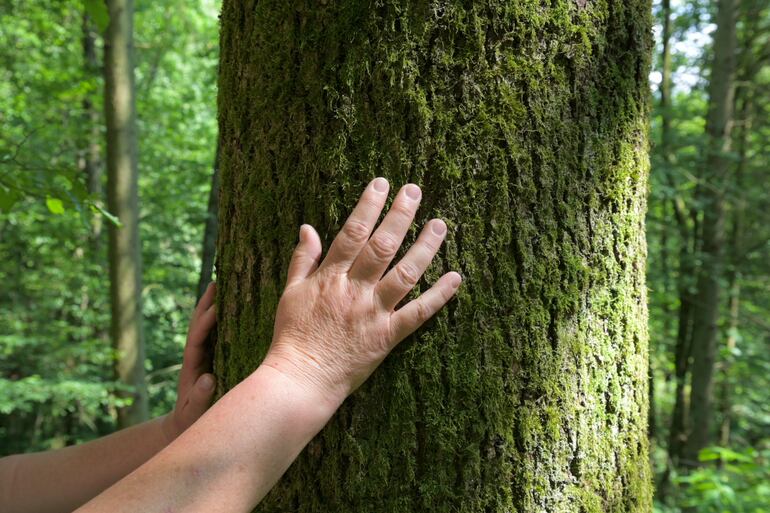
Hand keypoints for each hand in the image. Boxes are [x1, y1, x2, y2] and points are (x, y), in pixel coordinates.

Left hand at [162, 283, 216, 441]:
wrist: (182, 427)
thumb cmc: (190, 421)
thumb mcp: (194, 413)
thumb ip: (200, 397)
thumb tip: (207, 378)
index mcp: (191, 366)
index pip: (197, 339)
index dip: (205, 323)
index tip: (217, 307)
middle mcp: (194, 357)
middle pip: (197, 325)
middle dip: (205, 304)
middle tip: (216, 283)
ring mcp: (201, 357)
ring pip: (205, 327)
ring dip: (210, 306)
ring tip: (220, 286)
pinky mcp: (209, 360)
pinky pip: (214, 335)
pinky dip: (219, 319)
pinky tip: (229, 308)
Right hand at [262, 178, 461, 406]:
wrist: (301, 380)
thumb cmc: (292, 336)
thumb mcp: (290, 293)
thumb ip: (303, 259)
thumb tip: (308, 227)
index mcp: (330, 277)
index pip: (352, 233)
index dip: (368, 206)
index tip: (381, 184)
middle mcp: (354, 291)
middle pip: (382, 246)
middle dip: (400, 215)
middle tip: (415, 190)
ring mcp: (373, 313)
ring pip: (405, 274)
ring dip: (425, 247)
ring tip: (439, 224)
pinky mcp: (387, 337)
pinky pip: (418, 314)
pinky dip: (439, 296)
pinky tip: (456, 277)